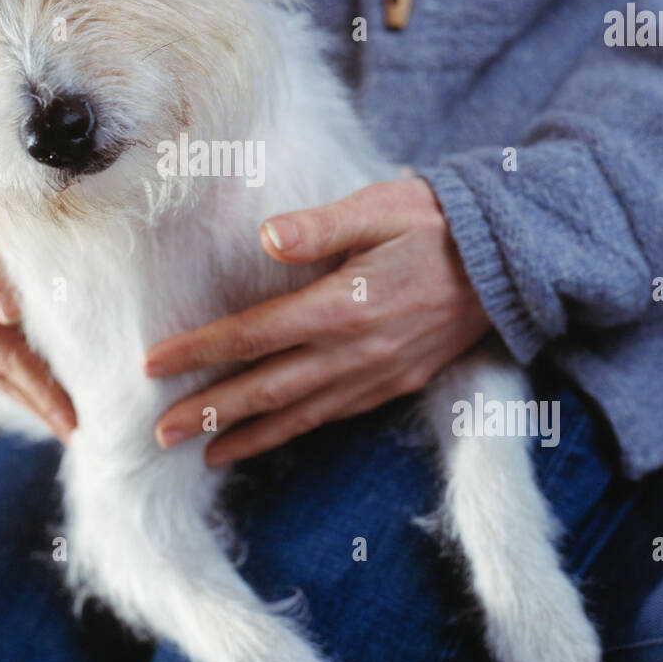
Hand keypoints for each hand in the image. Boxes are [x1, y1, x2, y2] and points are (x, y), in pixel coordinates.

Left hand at [148, 177, 489, 465]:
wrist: (508, 262)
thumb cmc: (435, 222)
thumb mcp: (379, 207)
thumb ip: (321, 225)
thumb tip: (267, 237)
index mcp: (342, 305)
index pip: (254, 335)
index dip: (201, 351)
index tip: (154, 365)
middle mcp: (355, 351)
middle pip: (266, 389)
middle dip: (209, 412)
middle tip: (158, 434)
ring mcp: (376, 375)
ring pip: (298, 415)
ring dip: (246, 436)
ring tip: (201, 454)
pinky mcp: (394, 385)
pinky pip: (332, 417)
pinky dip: (293, 433)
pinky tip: (268, 439)